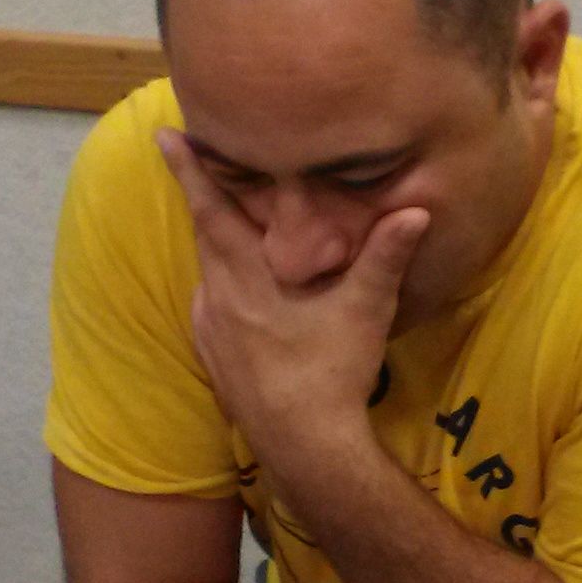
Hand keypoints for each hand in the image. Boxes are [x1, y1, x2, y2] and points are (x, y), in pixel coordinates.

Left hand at [157, 130, 428, 476]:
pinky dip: (222, 282)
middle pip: (204, 235)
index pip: (210, 210)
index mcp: (245, 279)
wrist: (305, 448)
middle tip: (197, 159)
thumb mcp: (365, 310)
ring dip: (215, 242)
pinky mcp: (215, 359)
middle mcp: (218, 300)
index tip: (165, 134)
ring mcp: (211, 332)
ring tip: (227, 219)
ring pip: (208, 271)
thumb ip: (385, 257)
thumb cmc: (331, 373)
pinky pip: (211, 305)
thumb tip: (416, 211)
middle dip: (200, 195)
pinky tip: (241, 287)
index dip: (189, 170)